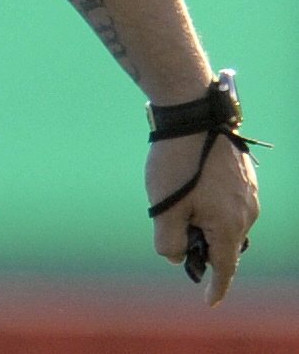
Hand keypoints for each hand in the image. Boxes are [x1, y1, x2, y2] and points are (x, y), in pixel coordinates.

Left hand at [147, 131, 258, 303]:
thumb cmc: (176, 162)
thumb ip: (170, 240)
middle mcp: (247, 212)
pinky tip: (189, 184)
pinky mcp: (245, 176)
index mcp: (229, 225)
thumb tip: (177, 257)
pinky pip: (228, 201)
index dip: (217, 287)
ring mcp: (249, 193)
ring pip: (225, 220)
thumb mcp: (164, 206)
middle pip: (224, 243)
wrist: (192, 114)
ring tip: (177, 199)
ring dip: (203, 221)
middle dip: (202, 246)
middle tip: (174, 232)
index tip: (210, 301)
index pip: (225, 267)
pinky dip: (209, 204)